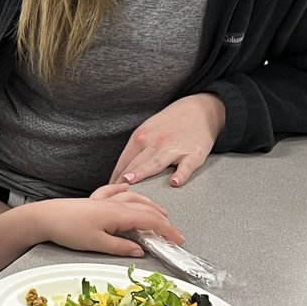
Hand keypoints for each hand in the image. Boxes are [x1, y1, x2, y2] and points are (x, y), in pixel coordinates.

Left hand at [24, 185, 182, 256]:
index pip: (151, 220)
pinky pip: (115, 190)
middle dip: (163, 220)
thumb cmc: (68, 230)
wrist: (45, 217)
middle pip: (146, 208)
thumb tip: (140, 251)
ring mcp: (104, 199)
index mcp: (118, 214)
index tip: (178, 240)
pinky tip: (128, 188)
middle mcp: (114, 203)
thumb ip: (120, 247)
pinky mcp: (94, 200)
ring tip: (160, 214)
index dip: (167, 230)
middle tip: (172, 233)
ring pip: (134, 197)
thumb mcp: (97, 244)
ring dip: (150, 205)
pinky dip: (125, 190)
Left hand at [110, 94, 225, 186]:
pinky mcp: (194, 154)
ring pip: (155, 163)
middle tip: (112, 196)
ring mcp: (174, 148)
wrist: (199, 109)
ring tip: (131, 182)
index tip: (107, 192)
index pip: (124, 161)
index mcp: (141, 136)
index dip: (114, 177)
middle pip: (135, 164)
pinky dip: (181, 174)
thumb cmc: (169, 124)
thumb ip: (136, 150)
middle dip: (122, 180)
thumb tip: (121, 172)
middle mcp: (155, 142)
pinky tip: (175, 183)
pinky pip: (186, 166)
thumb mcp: (148, 130)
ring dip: (142, 172)